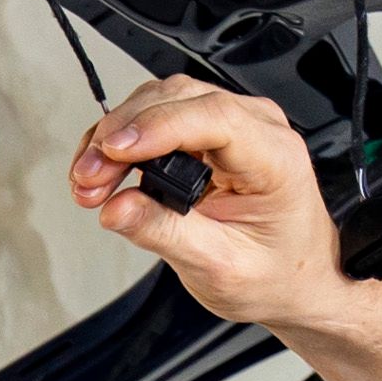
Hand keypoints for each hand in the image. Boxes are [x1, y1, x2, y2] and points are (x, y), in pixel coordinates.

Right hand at [69, 78, 355, 332]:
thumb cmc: (275, 273)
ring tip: (89, 182)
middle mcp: (258, 128)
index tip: (113, 150)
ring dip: (115, 135)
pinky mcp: (208, 132)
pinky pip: (158, 116)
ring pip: (160, 101)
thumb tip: (115, 208)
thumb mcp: (219, 267)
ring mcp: (233, 124)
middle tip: (87, 180)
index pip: (214, 117)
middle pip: (177, 100)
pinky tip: (103, 170)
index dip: (157, 127)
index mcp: (275, 157)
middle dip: (122, 135)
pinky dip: (124, 140)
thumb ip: (165, 233)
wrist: (294, 280)